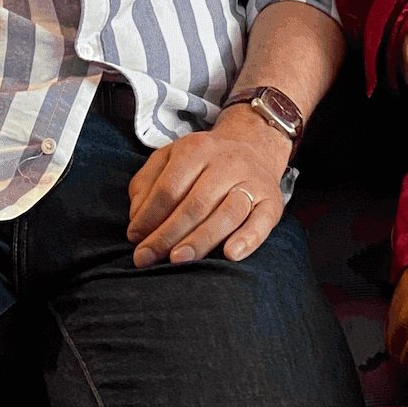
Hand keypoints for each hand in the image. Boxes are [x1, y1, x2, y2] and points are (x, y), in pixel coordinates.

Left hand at [126, 111, 290, 268]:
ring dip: (201, 239)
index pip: (169, 187)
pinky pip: (261, 221)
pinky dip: (248, 239)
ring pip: (227, 213)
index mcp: (196, 149)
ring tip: (179, 259)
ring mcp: (251, 181)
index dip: (149, 216)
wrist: (253, 147)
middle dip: (168, 234)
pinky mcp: (272, 201)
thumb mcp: (170, 159)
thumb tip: (137, 220)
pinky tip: (231, 254)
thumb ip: (147, 184)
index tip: (134, 239)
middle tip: (147, 258)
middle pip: (195, 204)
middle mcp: (227, 162)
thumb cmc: (202, 163)